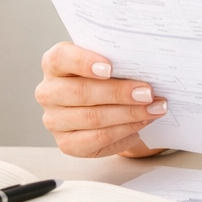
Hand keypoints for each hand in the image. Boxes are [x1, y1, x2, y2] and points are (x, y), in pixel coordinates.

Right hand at [35, 42, 168, 157]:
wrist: (105, 103)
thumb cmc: (106, 77)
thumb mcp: (109, 61)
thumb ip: (119, 60)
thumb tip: (147, 67)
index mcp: (54, 64)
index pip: (61, 58)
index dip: (84, 62)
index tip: (110, 67)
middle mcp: (48, 92)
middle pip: (81, 92)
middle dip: (119, 93)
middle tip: (148, 93)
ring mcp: (54, 120)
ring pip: (92, 118)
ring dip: (128, 114)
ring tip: (153, 109)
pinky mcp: (67, 144)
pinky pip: (97, 140)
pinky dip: (123, 132)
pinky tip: (141, 125)